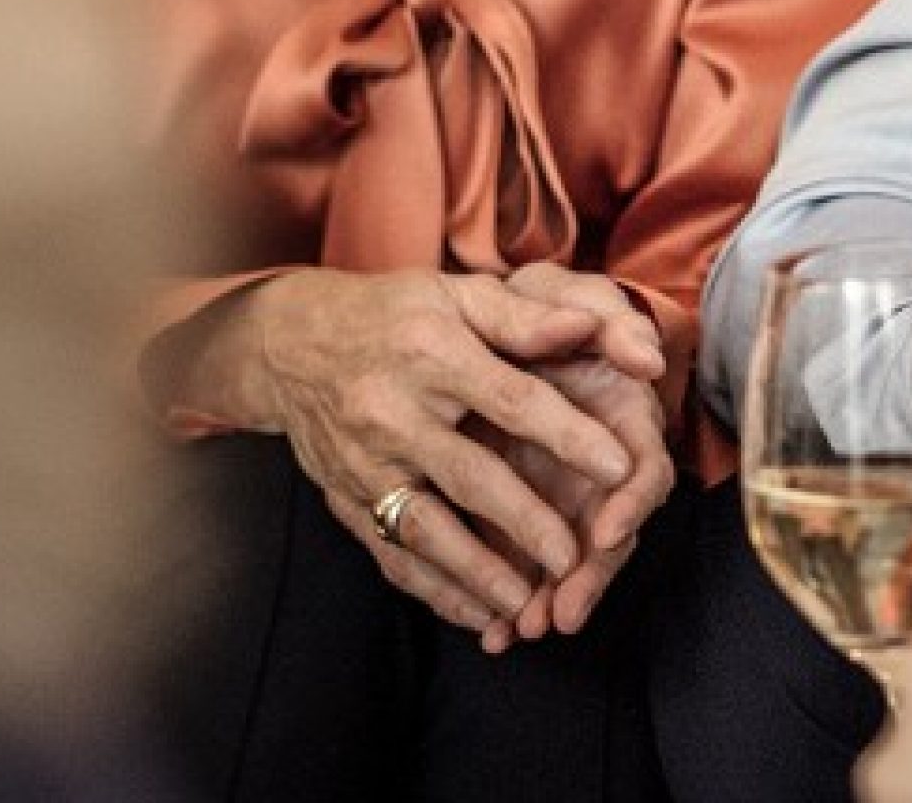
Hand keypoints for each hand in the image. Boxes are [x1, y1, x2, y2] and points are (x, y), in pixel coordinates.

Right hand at [212, 268, 641, 638]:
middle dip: (526, 521)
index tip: (621, 467)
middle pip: (469, 476)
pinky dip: (434, 589)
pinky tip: (478, 616)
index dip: (568, 435)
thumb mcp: (459, 295)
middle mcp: (394, 414)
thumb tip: (591, 325)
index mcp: (435, 356)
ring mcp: (365, 464)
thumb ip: (526, 317)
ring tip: (528, 603)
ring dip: (477, 571)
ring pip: (425, 528)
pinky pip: (390, 553)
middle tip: (578, 558)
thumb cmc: (397, 314)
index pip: (513, 401)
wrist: (291, 345)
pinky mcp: (345, 499)